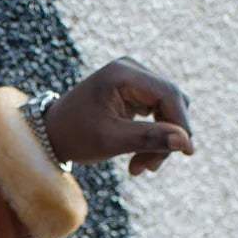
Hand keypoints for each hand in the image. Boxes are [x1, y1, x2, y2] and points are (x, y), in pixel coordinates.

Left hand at [44, 57, 193, 174]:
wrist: (49, 134)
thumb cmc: (74, 135)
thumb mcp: (110, 140)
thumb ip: (148, 139)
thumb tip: (185, 143)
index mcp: (122, 73)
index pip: (167, 94)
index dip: (181, 124)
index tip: (188, 152)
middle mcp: (131, 69)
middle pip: (170, 102)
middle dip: (166, 136)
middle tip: (148, 168)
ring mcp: (133, 78)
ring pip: (166, 110)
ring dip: (158, 141)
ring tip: (139, 168)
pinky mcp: (134, 92)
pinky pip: (156, 113)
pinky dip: (151, 137)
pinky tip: (138, 159)